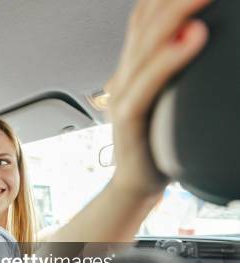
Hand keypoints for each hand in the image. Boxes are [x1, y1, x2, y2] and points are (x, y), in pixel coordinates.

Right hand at [106, 0, 209, 197]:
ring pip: (146, 44)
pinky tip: (194, 37)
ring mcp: (123, 94)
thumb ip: (173, 72)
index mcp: (134, 67)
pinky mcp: (127, 116)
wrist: (135, 183)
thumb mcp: (167, 99)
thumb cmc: (157, 144)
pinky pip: (148, 82)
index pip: (144, 16)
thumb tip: (202, 40)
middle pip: (146, 22)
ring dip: (177, 13)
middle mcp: (125, 74)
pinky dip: (170, 57)